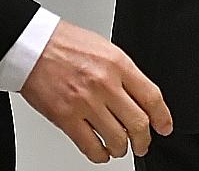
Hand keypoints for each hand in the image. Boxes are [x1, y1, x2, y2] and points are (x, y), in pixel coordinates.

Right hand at [20, 20, 172, 163]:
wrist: (33, 46)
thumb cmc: (65, 44)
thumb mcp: (105, 48)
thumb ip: (123, 72)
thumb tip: (139, 97)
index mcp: (118, 64)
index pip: (151, 97)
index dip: (162, 117)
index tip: (164, 127)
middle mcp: (105, 84)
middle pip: (138, 123)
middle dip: (144, 140)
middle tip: (143, 144)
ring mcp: (85, 102)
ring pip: (116, 139)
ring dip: (122, 149)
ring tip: (120, 147)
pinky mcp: (66, 117)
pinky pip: (90, 146)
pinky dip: (100, 155)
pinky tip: (101, 152)